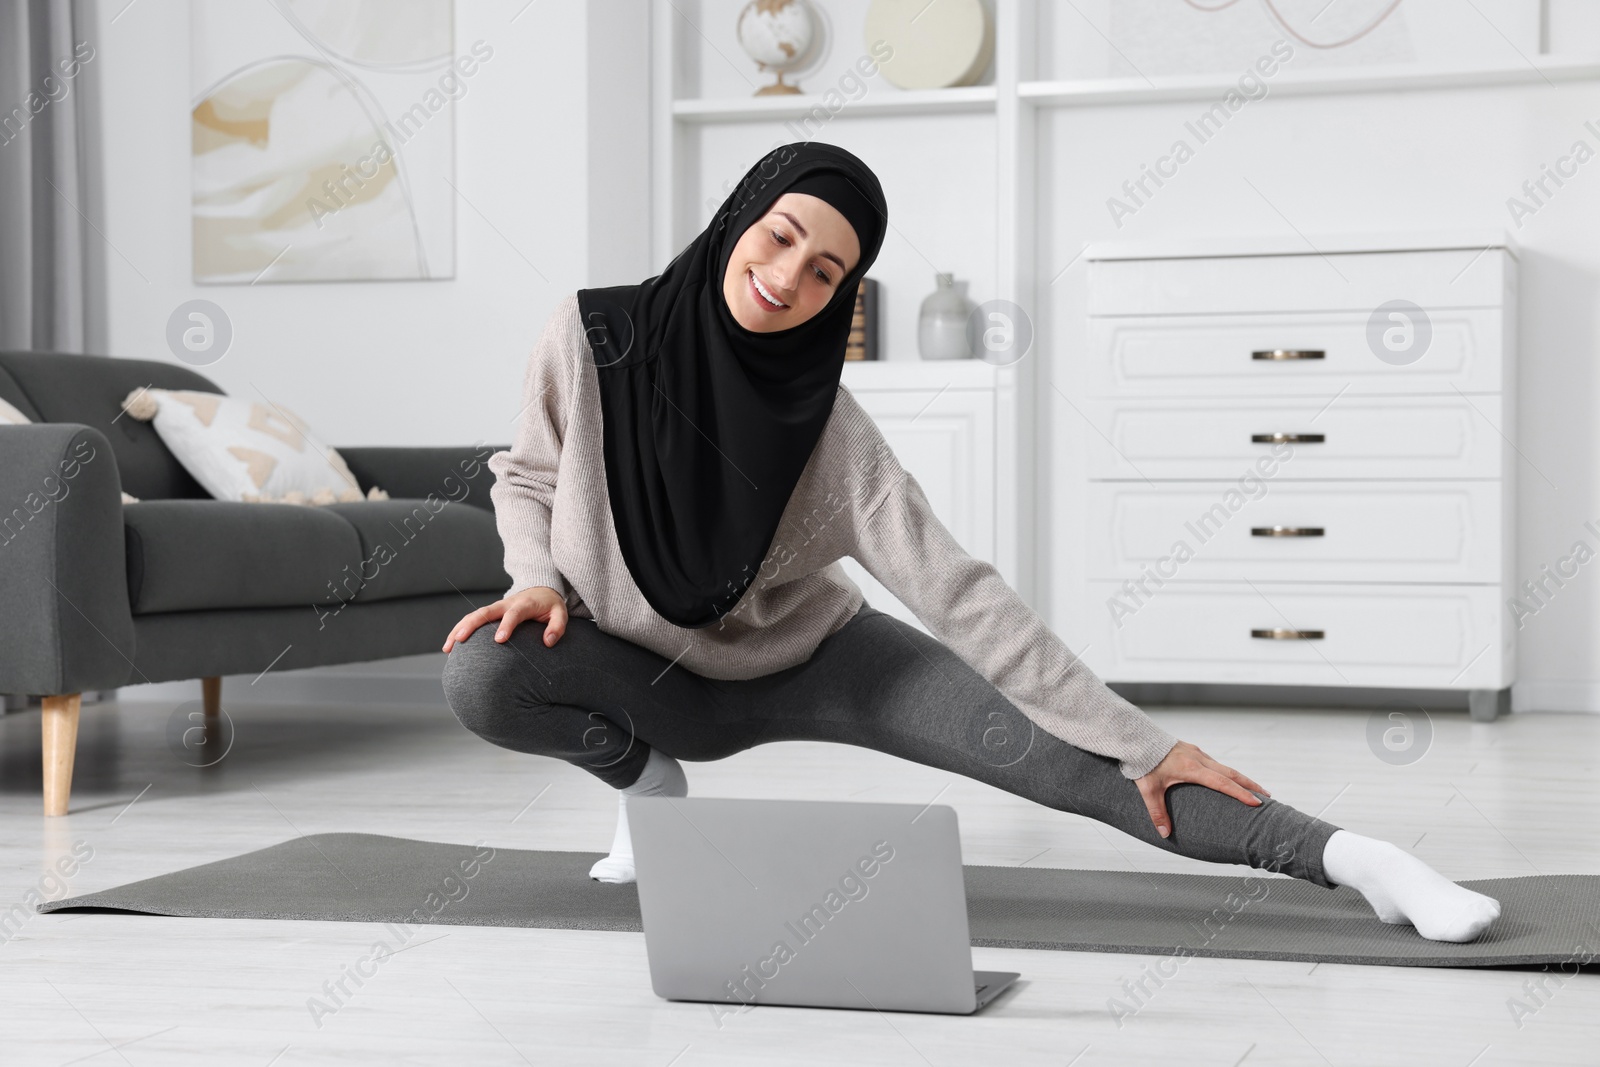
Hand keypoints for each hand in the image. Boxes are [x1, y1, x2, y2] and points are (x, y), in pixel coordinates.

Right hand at [442, 586, 567, 651]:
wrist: (541, 590)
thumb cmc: (550, 605)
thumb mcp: (560, 613)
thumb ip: (557, 627)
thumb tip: (547, 642)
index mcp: (524, 604)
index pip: (514, 614)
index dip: (506, 625)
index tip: (499, 640)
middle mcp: (506, 604)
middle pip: (485, 612)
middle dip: (471, 625)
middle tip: (460, 640)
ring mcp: (496, 607)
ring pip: (474, 615)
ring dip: (460, 629)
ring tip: (448, 647)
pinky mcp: (490, 613)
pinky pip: (472, 619)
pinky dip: (459, 630)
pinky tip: (450, 646)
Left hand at [1134, 740, 1270, 838]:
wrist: (1137, 738)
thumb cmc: (1142, 764)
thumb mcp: (1148, 789)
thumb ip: (1157, 812)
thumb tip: (1164, 834)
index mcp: (1192, 769)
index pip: (1222, 783)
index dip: (1240, 793)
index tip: (1258, 802)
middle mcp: (1199, 759)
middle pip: (1231, 773)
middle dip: (1250, 785)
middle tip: (1267, 797)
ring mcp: (1197, 753)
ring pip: (1224, 766)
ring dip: (1240, 778)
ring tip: (1253, 789)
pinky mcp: (1192, 750)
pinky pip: (1215, 763)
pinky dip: (1227, 772)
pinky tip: (1229, 779)